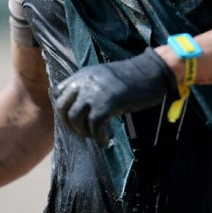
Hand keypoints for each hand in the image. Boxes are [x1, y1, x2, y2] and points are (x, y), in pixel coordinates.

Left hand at [55, 48, 176, 146]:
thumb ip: (90, 86)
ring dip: (82, 132)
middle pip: (62, 107)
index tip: (73, 118)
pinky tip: (105, 141)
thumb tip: (81, 107)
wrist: (152, 72)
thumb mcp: (105, 77)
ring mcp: (95, 93)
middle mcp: (85, 82)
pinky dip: (98, 138)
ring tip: (94, 136)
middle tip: (82, 132)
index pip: (59, 92)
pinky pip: (94, 127)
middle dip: (69, 124)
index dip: (63, 108)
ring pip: (75, 119)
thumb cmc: (134, 77)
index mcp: (83, 74)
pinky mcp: (107, 105)